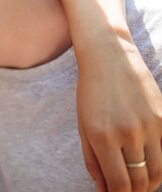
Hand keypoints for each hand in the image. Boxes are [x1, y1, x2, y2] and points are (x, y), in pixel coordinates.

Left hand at [77, 35, 161, 191]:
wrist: (110, 57)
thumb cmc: (90, 92)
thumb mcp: (83, 126)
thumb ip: (92, 160)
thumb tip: (103, 190)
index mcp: (102, 137)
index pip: (118, 184)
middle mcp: (128, 133)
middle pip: (139, 181)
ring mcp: (149, 126)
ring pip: (157, 171)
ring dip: (149, 184)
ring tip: (140, 186)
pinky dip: (159, 165)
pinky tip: (150, 167)